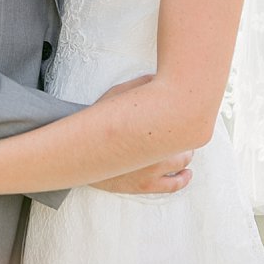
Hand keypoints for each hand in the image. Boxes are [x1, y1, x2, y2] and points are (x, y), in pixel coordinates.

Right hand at [86, 73, 194, 193]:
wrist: (76, 152)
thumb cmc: (95, 122)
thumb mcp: (114, 96)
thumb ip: (137, 86)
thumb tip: (156, 77)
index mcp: (149, 129)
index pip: (180, 123)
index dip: (185, 119)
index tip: (185, 115)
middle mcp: (153, 152)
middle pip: (184, 144)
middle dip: (185, 138)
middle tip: (182, 131)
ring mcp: (150, 172)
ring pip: (181, 165)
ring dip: (186, 156)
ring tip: (184, 149)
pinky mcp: (144, 186)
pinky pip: (172, 186)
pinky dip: (182, 179)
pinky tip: (186, 174)